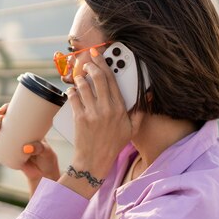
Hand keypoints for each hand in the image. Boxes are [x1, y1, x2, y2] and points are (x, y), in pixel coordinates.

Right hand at [0, 104, 59, 194]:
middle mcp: (19, 133)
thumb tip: (25, 148)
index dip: (7, 109)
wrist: (44, 173)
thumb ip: (39, 148)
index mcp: (28, 127)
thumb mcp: (46, 151)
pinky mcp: (8, 153)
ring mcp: (12, 143)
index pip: (16, 113)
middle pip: (4, 122)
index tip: (2, 111)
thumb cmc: (47, 158)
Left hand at [66, 50, 134, 181]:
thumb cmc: (112, 145)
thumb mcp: (132, 130)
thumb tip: (146, 95)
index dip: (106, 65)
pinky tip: (72, 90)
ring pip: (84, 86)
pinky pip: (73, 97)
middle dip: (92, 65)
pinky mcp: (80, 118)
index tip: (100, 56)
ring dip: (79, 78)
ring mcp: (93, 113)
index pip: (113, 81)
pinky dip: (71, 91)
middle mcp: (107, 109)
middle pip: (99, 78)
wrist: (94, 162)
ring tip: (79, 76)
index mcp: (121, 109)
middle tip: (87, 60)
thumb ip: (139, 112)